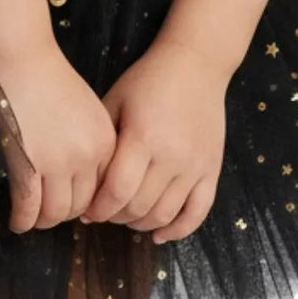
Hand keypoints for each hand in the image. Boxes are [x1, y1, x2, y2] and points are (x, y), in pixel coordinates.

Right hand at [0, 41, 118, 233]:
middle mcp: (87, 156)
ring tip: (32, 218)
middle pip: (80, 206)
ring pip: (55, 213)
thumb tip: (82, 182)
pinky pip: (28, 209)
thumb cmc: (50, 79)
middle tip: (47, 212)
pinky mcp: (29, 166)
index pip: (102, 191)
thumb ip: (92, 143)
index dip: (85, 202)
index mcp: (105, 142)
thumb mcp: (87, 110)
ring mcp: (58, 163)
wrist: (22, 58)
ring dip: (42, 220)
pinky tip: (16, 221)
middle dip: (63, 213)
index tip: (70, 203)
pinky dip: (22, 220)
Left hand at [77, 39, 229, 243]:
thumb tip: (85, 181)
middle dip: (115, 217)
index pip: (117, 191)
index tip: (88, 211)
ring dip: (141, 224)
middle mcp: (171, 156)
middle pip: (139, 207)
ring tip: (127, 217)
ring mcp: (195, 165)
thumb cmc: (148, 79)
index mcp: (143, 136)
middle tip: (105, 212)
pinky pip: (198, 213)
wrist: (196, 64)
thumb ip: (102, 140)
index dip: (99, 209)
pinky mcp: (212, 170)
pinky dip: (178, 230)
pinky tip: (160, 234)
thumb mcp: (116, 100)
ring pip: (165, 215)